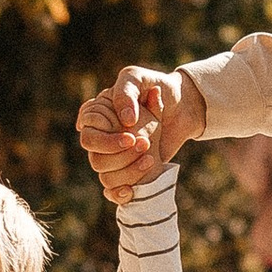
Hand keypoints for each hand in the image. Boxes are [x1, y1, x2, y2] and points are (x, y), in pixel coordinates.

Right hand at [76, 66, 199, 200]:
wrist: (184, 108)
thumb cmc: (160, 88)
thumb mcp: (140, 79)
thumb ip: (126, 92)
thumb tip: (126, 119)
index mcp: (98, 114)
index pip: (87, 132)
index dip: (106, 139)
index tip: (130, 137)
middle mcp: (103, 136)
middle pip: (95, 157)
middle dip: (120, 154)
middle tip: (145, 144)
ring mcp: (114, 156)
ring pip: (105, 175)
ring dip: (128, 171)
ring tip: (152, 160)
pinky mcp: (127, 171)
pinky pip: (113, 190)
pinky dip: (120, 193)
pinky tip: (133, 190)